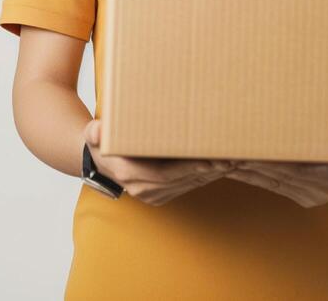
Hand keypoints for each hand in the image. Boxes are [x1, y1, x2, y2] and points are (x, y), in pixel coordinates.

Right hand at [82, 119, 233, 206]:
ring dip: (211, 174)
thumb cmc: (101, 141)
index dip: (188, 168)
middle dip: (208, 170)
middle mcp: (141, 188)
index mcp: (128, 174)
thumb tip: (97, 131)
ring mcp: (151, 195)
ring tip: (233, 160)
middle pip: (181, 180)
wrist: (100, 161)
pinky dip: (204, 177)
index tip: (209, 160)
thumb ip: (94, 132)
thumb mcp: (93, 134)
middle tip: (232, 158)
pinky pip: (186, 186)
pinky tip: (220, 166)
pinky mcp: (160, 195)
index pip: (164, 174)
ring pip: (187, 184)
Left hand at [223, 118, 327, 207]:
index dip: (272, 162)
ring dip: (245, 173)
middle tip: (224, 151)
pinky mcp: (302, 198)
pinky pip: (273, 187)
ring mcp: (310, 197)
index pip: (297, 169)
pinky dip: (253, 178)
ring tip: (221, 159)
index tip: (250, 152)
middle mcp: (321, 190)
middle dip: (250, 165)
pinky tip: (234, 168)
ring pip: (271, 183)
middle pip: (278, 176)